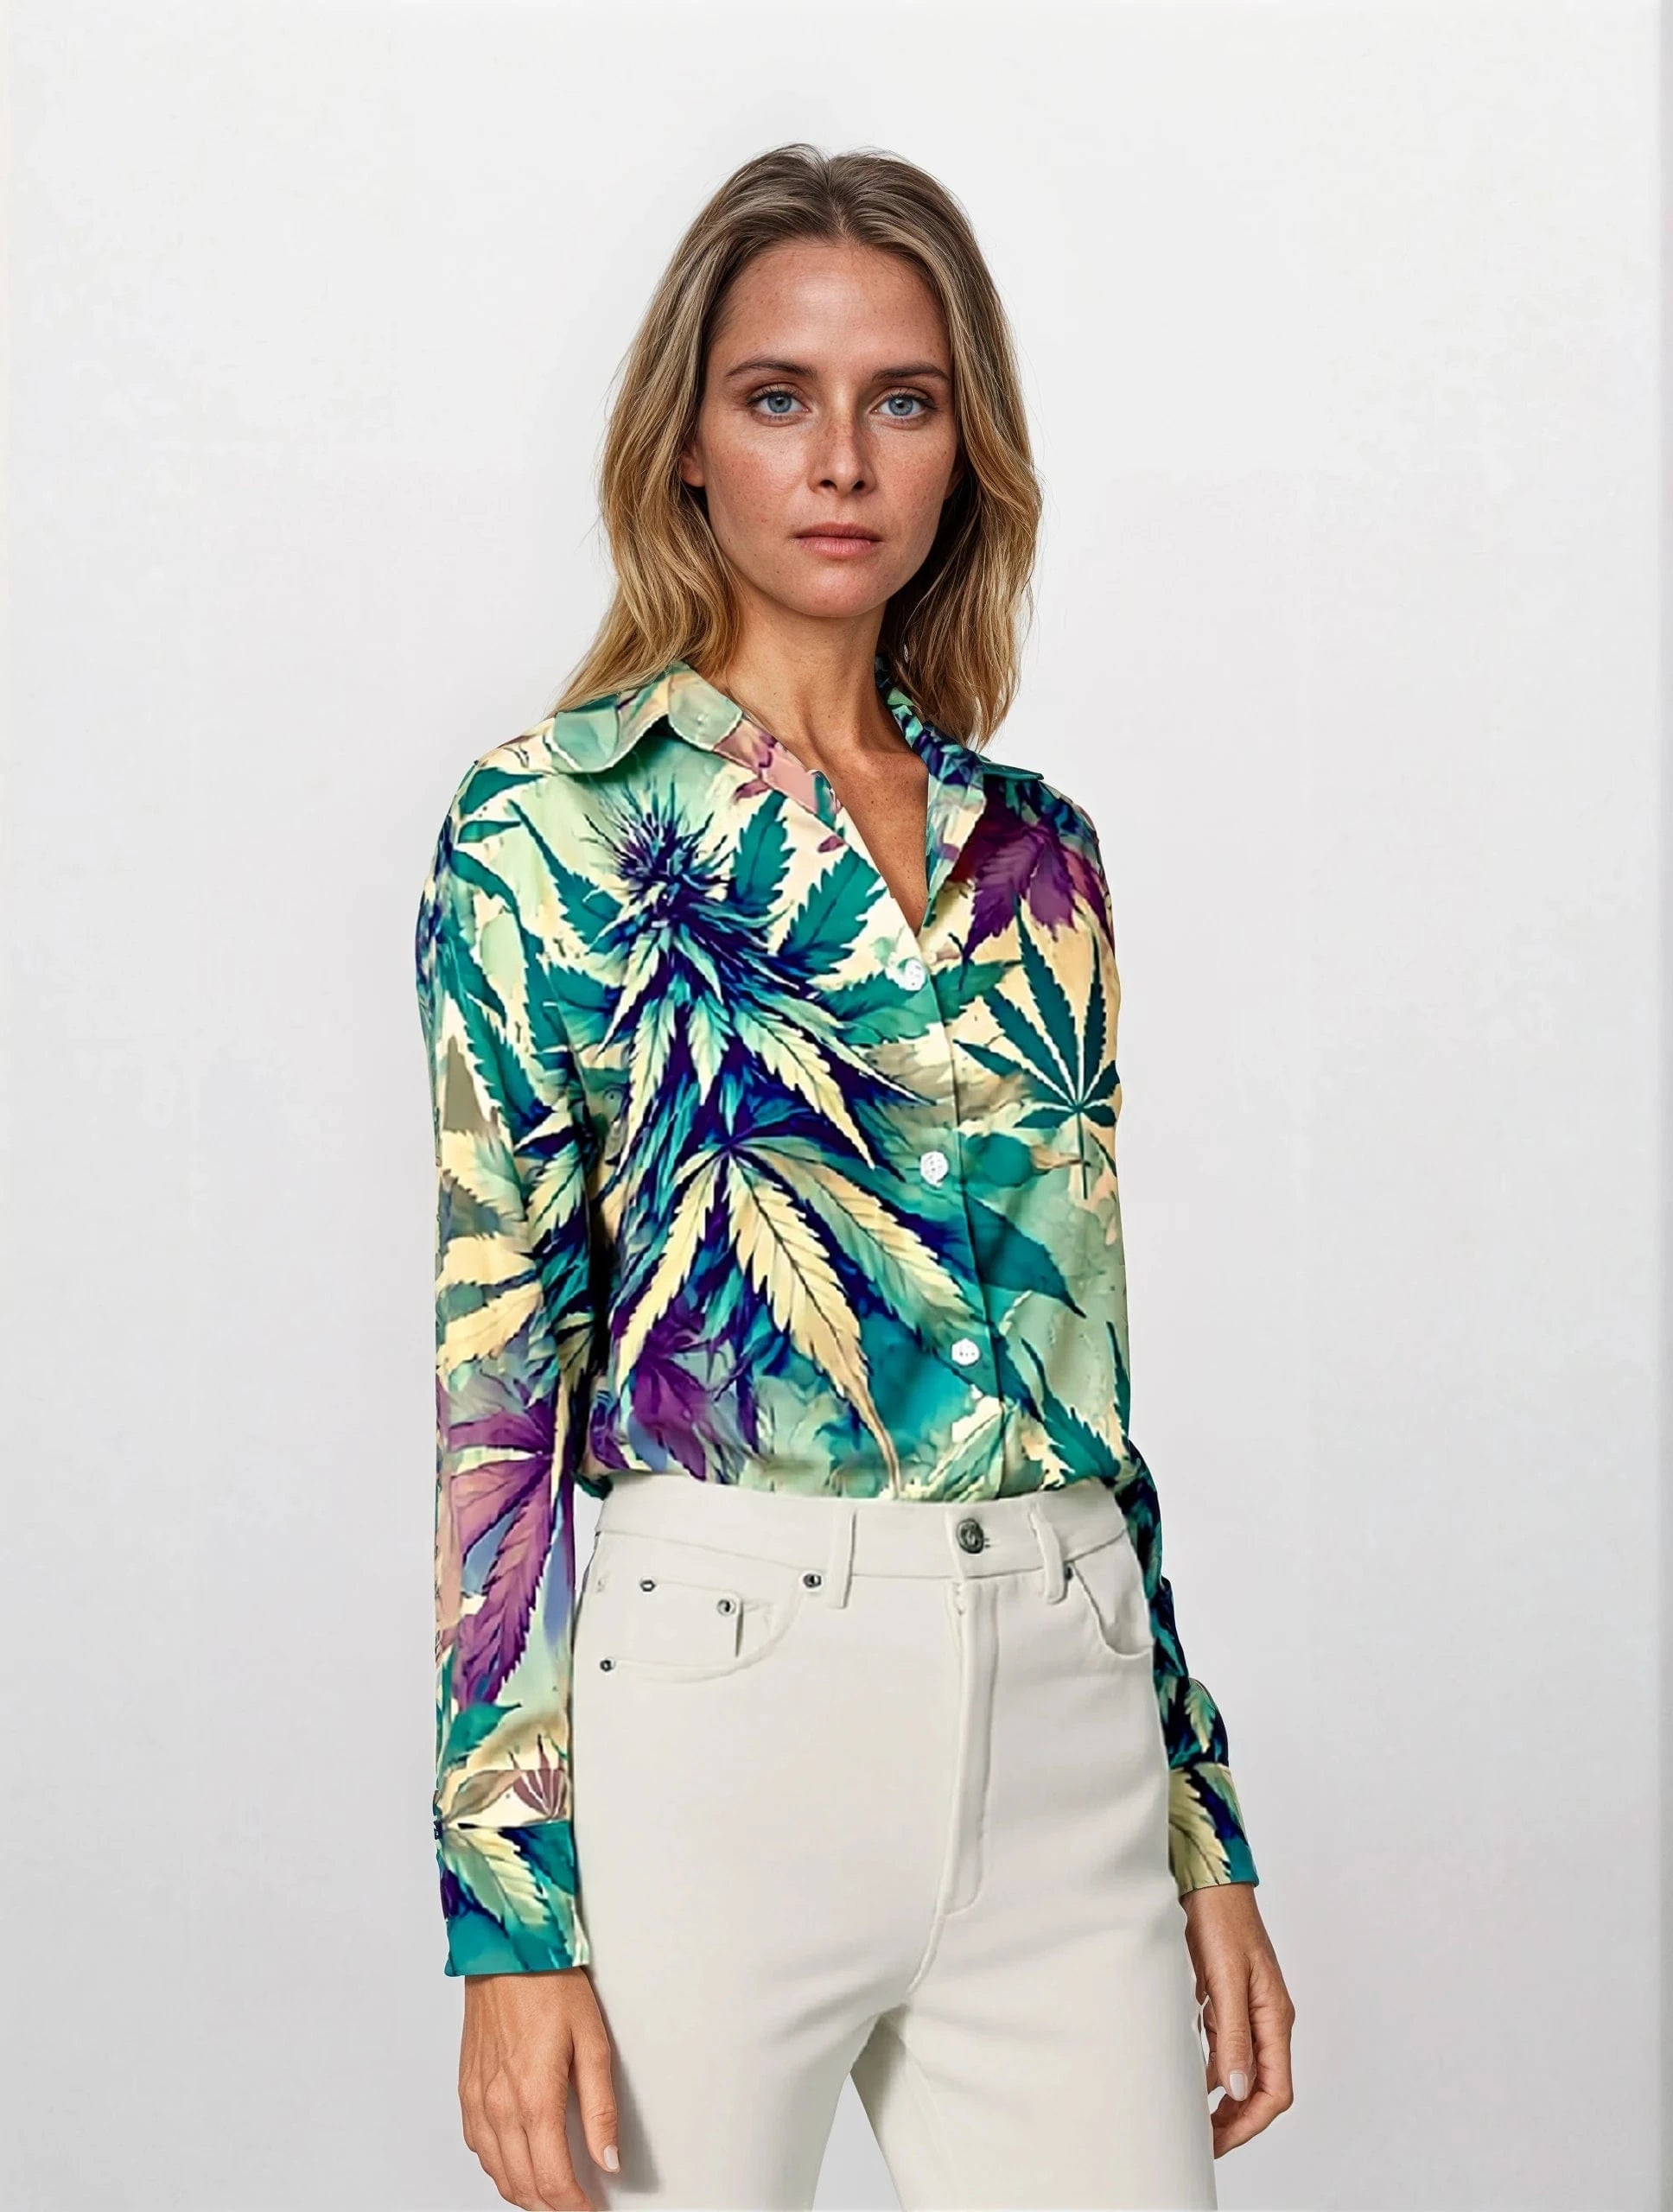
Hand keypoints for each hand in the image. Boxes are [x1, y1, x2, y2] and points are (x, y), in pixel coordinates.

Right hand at [459, 1968, 618, 2209]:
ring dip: (525, 2192)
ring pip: (497, 2175)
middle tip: (577, 2202)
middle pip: (523, 2187)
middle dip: (552, 2205)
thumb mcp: (594, 2042)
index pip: (553, 2182)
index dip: (575, 2207)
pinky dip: (499, 2167)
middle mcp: (499, 2107)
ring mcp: (477, 2101)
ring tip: (553, 2190)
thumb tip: (609, 2158)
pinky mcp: (465, 2091)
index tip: (591, 2208)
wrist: (506, 1952)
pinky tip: (518, 2159)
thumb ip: (601, 2109)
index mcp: (534, 2098)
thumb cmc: (550, 1986)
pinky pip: (478, 2148)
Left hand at [1181, 1881, 1294, 2154]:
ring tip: (1196, 2120)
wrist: (1209, 1880)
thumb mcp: (1225, 1979)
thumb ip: (1234, 2034)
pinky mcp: (1228, 1997)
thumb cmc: (1221, 1920)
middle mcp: (1267, 2018)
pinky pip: (1227, 2046)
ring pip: (1243, 2070)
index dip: (1250, 2123)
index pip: (1276, 2090)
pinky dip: (1212, 2069)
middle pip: (1262, 2087)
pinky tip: (1191, 2077)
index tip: (1218, 2141)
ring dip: (1223, 2100)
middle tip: (1203, 2141)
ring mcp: (1249, 2009)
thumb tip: (1237, 2088)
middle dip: (1236, 2120)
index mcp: (1275, 2017)